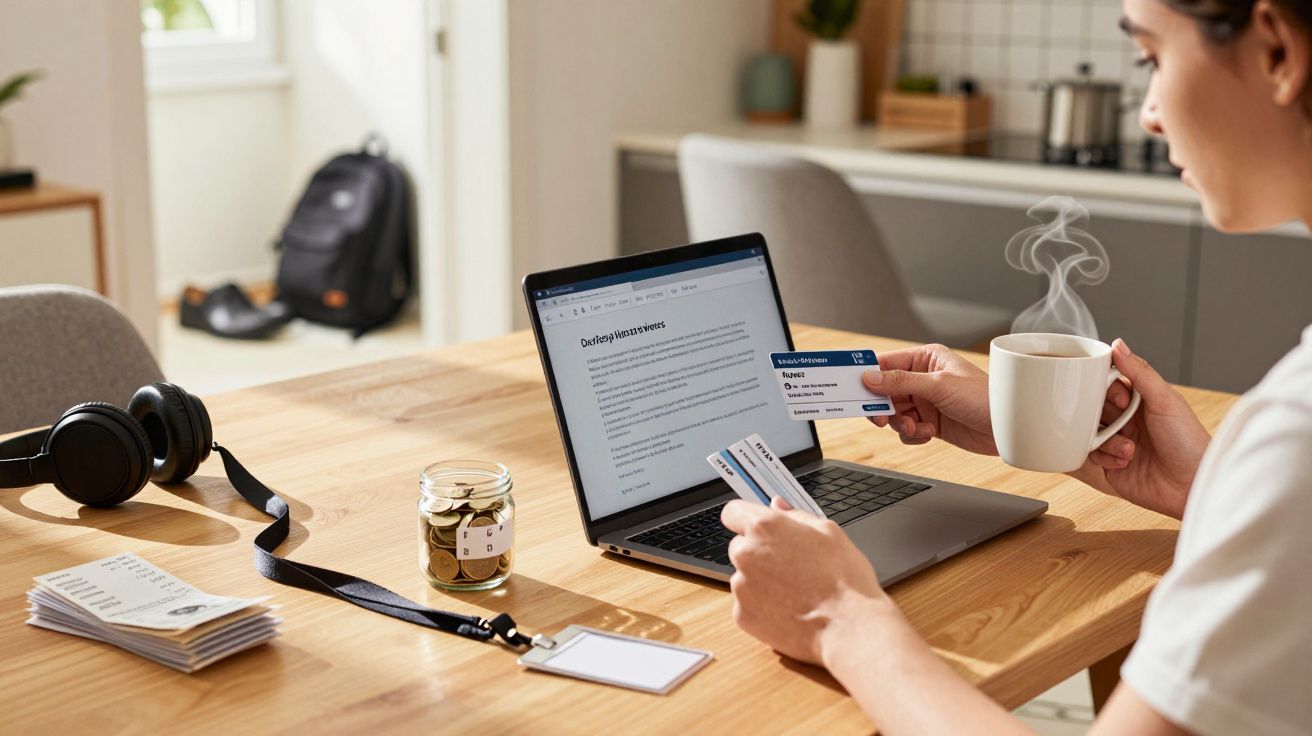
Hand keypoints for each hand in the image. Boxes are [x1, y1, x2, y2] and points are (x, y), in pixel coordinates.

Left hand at [721, 497, 892, 664]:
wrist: (849, 627)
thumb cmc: (844, 580)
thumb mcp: (829, 532)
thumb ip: (796, 515)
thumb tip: (778, 505)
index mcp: (764, 528)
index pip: (733, 512)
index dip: (745, 518)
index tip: (756, 528)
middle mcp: (745, 555)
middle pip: (739, 546)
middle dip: (758, 552)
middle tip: (790, 565)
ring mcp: (741, 587)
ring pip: (744, 577)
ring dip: (761, 581)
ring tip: (795, 591)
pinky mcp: (742, 615)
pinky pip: (747, 604)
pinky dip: (762, 606)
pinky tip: (789, 609)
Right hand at [863, 343, 996, 454]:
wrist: (1009, 429)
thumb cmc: (983, 398)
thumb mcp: (938, 386)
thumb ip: (901, 382)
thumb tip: (869, 378)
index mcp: (926, 359)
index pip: (886, 363)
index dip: (868, 375)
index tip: (852, 387)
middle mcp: (923, 378)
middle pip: (885, 391)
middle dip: (884, 407)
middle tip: (881, 419)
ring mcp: (926, 401)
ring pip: (895, 413)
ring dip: (901, 424)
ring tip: (916, 428)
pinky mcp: (931, 422)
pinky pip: (908, 429)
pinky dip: (913, 434)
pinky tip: (928, 434)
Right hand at [1075, 339, 1210, 517]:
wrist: (1191, 485)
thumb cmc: (1188, 443)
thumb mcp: (1165, 400)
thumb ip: (1139, 372)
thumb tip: (1117, 344)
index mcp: (1141, 402)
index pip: (1109, 384)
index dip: (1107, 389)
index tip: (1120, 398)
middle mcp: (1128, 420)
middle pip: (1094, 407)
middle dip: (1105, 415)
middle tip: (1122, 422)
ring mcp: (1117, 442)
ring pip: (1089, 431)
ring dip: (1107, 439)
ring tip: (1130, 448)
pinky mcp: (1110, 465)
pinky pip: (1090, 454)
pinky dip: (1105, 457)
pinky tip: (1125, 461)